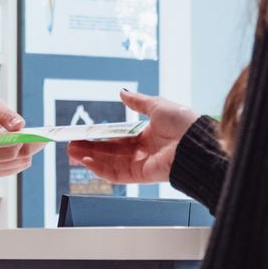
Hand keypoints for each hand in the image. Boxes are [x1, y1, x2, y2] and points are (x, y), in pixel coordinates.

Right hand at [0, 98, 37, 178]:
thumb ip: (4, 113)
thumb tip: (20, 124)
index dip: (17, 142)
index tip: (30, 132)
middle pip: (15, 157)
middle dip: (33, 144)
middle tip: (42, 132)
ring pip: (21, 163)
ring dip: (30, 150)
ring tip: (27, 135)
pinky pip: (18, 167)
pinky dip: (24, 155)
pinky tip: (21, 144)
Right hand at [69, 90, 199, 184]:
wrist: (197, 143)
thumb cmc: (184, 123)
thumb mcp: (158, 105)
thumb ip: (138, 102)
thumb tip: (122, 92)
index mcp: (147, 136)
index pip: (117, 138)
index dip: (99, 136)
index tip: (83, 133)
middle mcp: (143, 151)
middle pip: (110, 152)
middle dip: (89, 148)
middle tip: (70, 145)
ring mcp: (141, 164)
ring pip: (109, 163)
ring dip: (90, 158)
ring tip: (72, 152)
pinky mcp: (141, 176)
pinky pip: (117, 174)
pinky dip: (100, 168)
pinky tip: (87, 161)